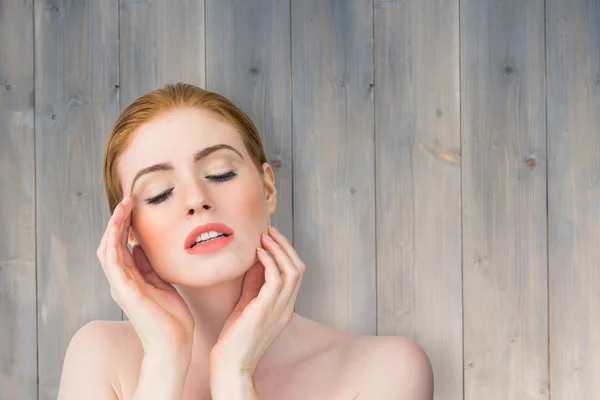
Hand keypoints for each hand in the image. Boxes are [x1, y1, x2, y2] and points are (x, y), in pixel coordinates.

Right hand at [97, 195, 194, 355]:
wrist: (174, 343)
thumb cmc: (171, 317)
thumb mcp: (162, 283)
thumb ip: (149, 267)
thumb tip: (141, 247)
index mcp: (131, 278)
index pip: (122, 245)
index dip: (125, 224)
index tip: (134, 204)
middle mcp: (122, 280)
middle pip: (112, 243)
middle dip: (118, 220)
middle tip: (127, 199)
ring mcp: (121, 286)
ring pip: (108, 249)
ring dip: (114, 226)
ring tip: (123, 206)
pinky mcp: (125, 292)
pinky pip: (113, 263)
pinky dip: (113, 243)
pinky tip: (119, 227)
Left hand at [209, 226, 305, 376]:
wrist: (231, 364)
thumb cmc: (235, 339)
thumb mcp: (247, 306)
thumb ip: (253, 286)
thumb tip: (254, 263)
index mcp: (285, 307)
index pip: (295, 274)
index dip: (286, 253)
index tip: (271, 238)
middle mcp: (287, 307)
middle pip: (299, 268)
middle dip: (286, 246)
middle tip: (270, 231)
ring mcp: (279, 309)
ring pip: (293, 270)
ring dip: (279, 249)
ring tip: (265, 236)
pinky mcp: (266, 309)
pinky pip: (276, 278)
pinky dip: (270, 261)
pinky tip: (257, 252)